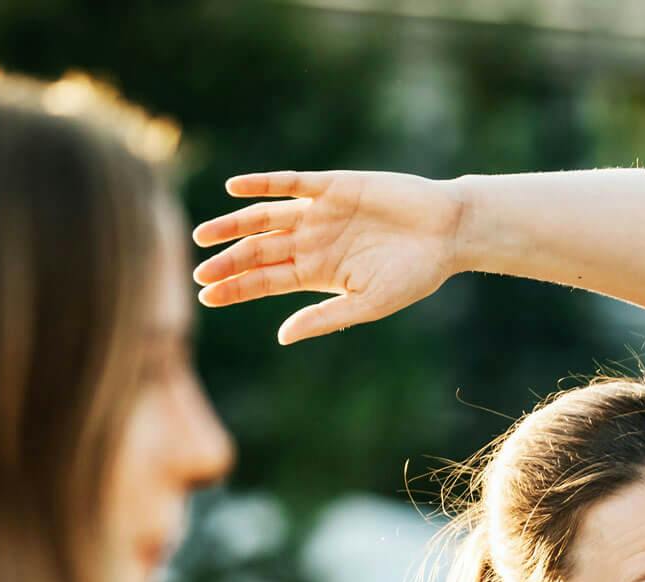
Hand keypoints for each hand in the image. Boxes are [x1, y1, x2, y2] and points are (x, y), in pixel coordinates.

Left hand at [192, 170, 464, 343]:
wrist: (448, 232)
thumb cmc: (415, 274)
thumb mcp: (368, 304)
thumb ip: (324, 317)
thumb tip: (282, 336)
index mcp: (317, 273)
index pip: (265, 281)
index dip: (235, 288)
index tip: (205, 296)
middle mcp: (311, 241)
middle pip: (258, 251)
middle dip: (227, 262)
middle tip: (197, 273)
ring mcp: (319, 212)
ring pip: (264, 217)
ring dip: (233, 224)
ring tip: (203, 235)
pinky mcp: (333, 186)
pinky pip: (290, 183)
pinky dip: (262, 184)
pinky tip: (235, 189)